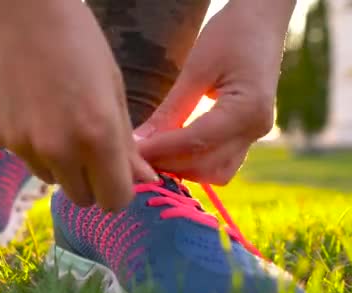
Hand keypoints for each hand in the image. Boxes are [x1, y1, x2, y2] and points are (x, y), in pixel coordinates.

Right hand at [0, 0, 156, 209]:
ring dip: (57, 162)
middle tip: (86, 145)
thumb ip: (126, 142)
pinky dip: (28, 141)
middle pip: (80, 197)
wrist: (14, 7)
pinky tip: (26, 104)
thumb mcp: (112, 87)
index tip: (115, 175)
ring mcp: (21, 144)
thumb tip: (144, 180)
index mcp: (97, 136)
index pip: (114, 202)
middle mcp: (57, 149)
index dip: (118, 191)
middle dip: (88, 180)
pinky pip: (20, 154)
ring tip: (53, 116)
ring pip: (49, 177)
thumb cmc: (75, 37)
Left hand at [134, 0, 294, 184]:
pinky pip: (221, 162)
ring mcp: (255, 134)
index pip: (196, 142)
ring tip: (150, 156)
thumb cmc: (230, 34)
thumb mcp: (196, 69)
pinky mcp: (248, 134)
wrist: (262, 20)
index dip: (160, 152)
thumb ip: (171, 110)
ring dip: (182, 170)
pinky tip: (169, 152)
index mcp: (247, 109)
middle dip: (168, 164)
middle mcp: (256, 129)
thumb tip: (140, 142)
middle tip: (135, 158)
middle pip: (206, 165)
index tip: (130, 154)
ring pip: (216, 172)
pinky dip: (194, 163)